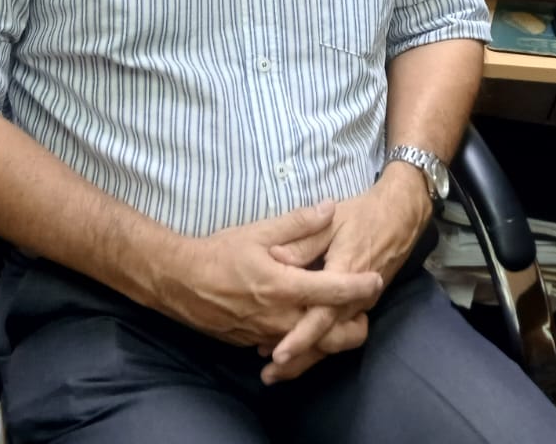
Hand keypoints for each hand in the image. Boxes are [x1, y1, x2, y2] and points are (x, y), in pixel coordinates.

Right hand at [150, 201, 383, 349]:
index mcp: (284, 287)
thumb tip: (329, 207)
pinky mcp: (254, 343)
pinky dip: (304, 342)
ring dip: (330, 337)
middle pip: (331, 336)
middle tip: (363, 312)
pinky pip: (288, 348)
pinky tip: (305, 326)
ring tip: (340, 319)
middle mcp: (279, 318)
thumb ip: (298, 222)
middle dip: (353, 327)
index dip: (360, 286)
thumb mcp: (258, 231)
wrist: (179, 282)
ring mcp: (266, 335)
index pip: (333, 291)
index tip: (376, 279)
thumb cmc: (219, 253)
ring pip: (311, 348)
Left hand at [258, 166, 430, 383]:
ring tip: (276, 371)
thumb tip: (275, 257)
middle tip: (268, 374)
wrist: (400, 215)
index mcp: (347, 274)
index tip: (278, 353)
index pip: (323, 314)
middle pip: (328, 339)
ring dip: (307, 358)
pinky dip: (319, 346)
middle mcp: (356, 298)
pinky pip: (340, 333)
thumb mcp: (332, 220)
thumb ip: (304, 240)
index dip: (301, 336)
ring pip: (334, 341)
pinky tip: (298, 350)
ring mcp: (361, 305)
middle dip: (300, 359)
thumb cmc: (362, 215)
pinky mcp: (361, 306)